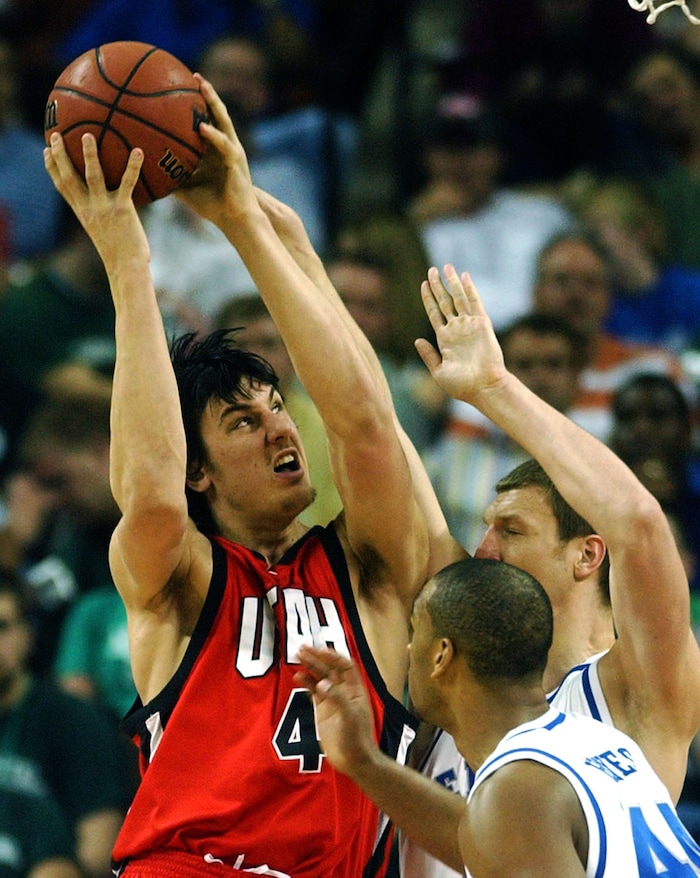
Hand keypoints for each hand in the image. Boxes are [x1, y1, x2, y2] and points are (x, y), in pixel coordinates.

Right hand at [44, 131, 148, 273]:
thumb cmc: (120, 253)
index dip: (52, 168)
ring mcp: (104, 208)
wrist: (127, 268)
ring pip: (92, 176)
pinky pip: (127, 182)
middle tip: (56, 135)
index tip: (47, 151)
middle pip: (69, 177)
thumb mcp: (105, 233)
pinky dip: (133, 166)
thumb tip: (111, 207)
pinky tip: (138, 151)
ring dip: (89, 155)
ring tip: (88, 136)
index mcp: (83, 213)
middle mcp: (89, 209)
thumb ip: (103, 217)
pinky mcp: (123, 209)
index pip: (62, 187)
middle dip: (60, 155)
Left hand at [174, 75, 257, 231]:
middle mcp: (225, 145)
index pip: (207, 120)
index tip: (182, 87)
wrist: (235, 220)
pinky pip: (224, 145)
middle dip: (206, 94)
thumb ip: (170, 177)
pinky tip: (202, 127)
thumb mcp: (186, 189)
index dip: (197, 104)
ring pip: (224, 120)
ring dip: (213, 102)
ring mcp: (233, 151)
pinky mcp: (237, 162)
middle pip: (216, 113)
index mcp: (214, 150)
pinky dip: (214, 135)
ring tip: (202, 86)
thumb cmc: (213, 206)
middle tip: (193, 76)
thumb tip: (146, 174)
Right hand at [294, 645, 378, 778]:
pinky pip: (312, 692)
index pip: (345, 666)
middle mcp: (343, 691)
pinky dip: (305, 683)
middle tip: (302, 648)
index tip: (320, 650)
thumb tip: (321, 683)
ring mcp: (331, 700)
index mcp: (355, 689)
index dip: (333, 656)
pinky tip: (297, 676)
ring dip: (309, 667)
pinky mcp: (321, 710)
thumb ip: (337, 698)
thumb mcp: (350, 717)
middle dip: (317, 658)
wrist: (353, 761)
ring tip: (297, 656)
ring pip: (319, 677)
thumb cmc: (357, 738)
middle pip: (329, 668)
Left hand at [414, 265, 506, 404]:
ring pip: (458, 298)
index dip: (429, 298)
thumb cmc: (462, 386)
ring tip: (446, 266)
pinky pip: (475, 303)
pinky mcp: (482, 324)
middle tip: (431, 270)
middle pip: (445, 301)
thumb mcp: (438, 371)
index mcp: (445, 339)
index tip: (423, 284)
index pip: (434, 313)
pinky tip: (465, 276)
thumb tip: (417, 340)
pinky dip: (470, 289)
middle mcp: (457, 329)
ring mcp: (469, 325)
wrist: (483, 388)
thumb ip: (428, 355)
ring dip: (452, 282)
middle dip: (438, 285)